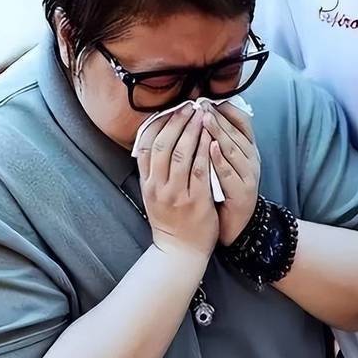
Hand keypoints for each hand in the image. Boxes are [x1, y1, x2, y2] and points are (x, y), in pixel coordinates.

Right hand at [136, 105, 218, 257]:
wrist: (181, 251)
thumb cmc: (171, 221)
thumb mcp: (153, 195)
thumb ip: (152, 171)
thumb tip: (152, 142)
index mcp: (147, 183)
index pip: (146, 145)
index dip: (158, 124)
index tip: (169, 109)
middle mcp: (157, 187)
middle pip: (163, 145)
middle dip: (176, 122)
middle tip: (188, 106)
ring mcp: (175, 194)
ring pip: (181, 154)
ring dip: (192, 131)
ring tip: (202, 114)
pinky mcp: (195, 201)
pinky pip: (200, 169)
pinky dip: (205, 150)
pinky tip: (211, 137)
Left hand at [202, 102, 260, 245]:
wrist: (235, 226)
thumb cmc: (224, 192)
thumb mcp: (222, 163)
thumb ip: (216, 141)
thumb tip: (201, 115)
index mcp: (247, 150)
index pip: (242, 122)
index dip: (226, 108)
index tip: (207, 97)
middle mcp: (252, 159)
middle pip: (236, 132)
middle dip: (218, 116)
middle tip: (201, 103)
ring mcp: (249, 176)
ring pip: (234, 149)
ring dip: (219, 132)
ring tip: (205, 118)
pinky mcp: (243, 193)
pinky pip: (229, 173)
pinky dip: (219, 159)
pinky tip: (210, 148)